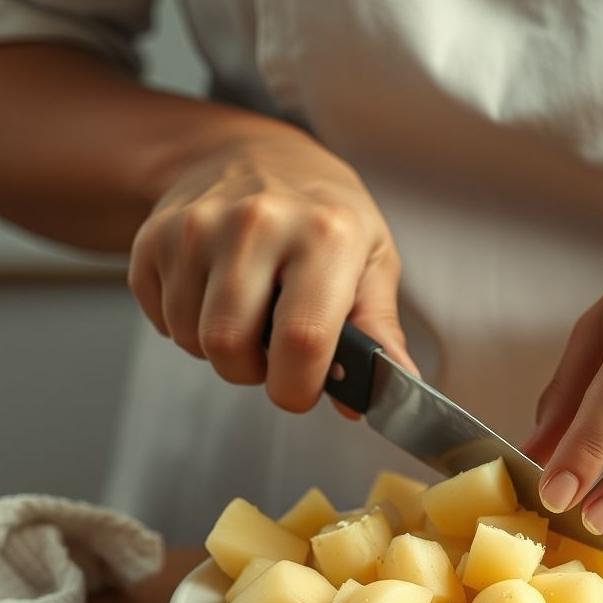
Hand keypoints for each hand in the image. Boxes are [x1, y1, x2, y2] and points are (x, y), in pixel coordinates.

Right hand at [128, 127, 413, 412]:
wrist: (253, 152)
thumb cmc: (325, 215)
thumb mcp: (373, 261)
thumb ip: (379, 330)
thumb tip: (388, 388)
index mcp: (325, 234)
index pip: (303, 339)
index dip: (298, 386)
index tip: (302, 389)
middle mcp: (257, 223)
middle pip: (230, 347)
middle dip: (252, 372)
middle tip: (274, 352)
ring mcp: (197, 226)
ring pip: (193, 340)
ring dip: (221, 349)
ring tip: (249, 315)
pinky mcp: (153, 236)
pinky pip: (162, 321)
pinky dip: (188, 326)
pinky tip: (215, 295)